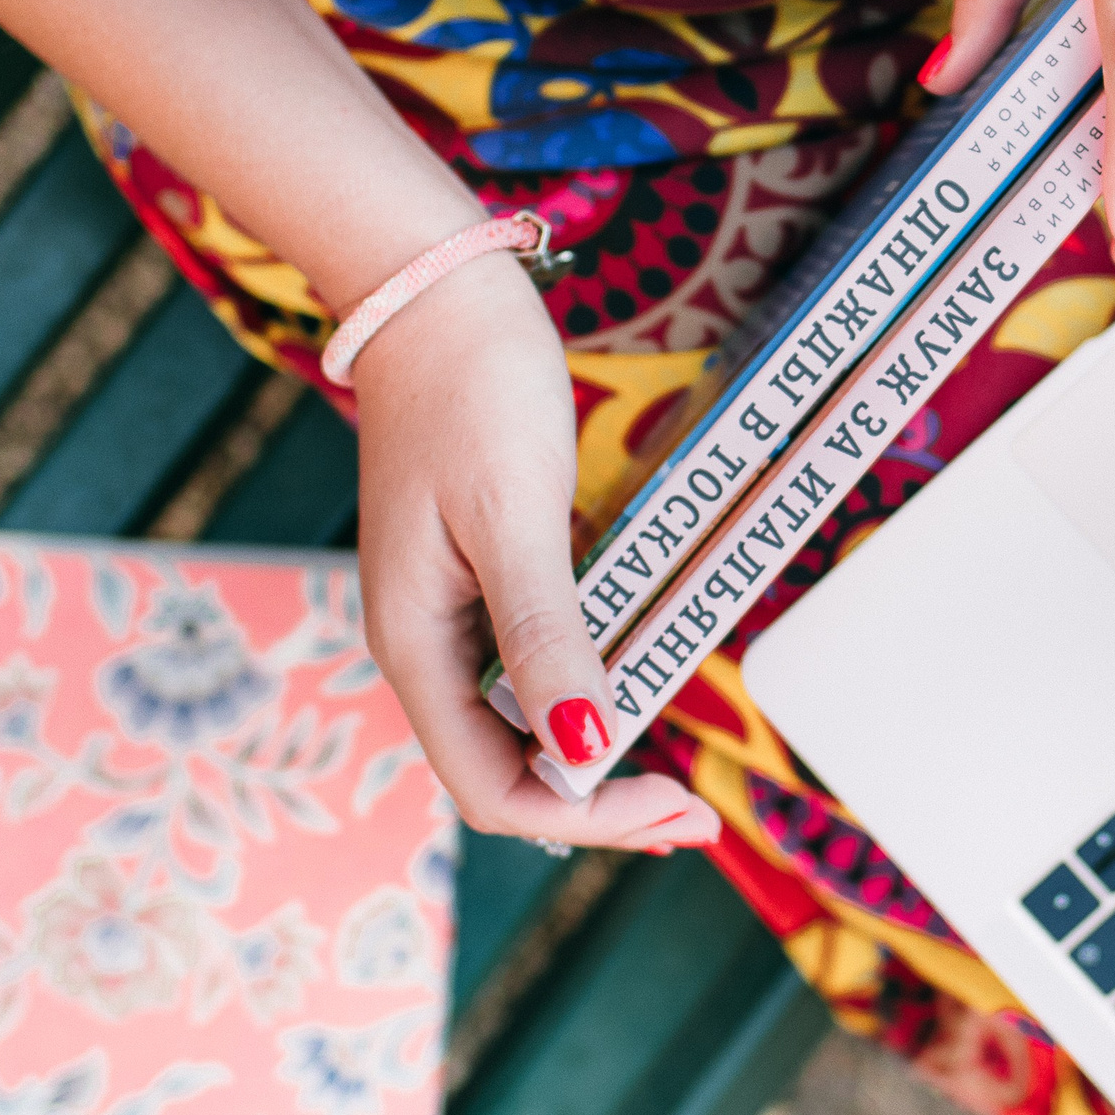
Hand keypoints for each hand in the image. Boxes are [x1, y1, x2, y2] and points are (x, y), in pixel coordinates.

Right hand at [349, 250, 721, 851]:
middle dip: (600, 806)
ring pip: (519, 729)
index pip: (494, 788)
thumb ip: (545, 637)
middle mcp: (425, 645)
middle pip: (506, 773)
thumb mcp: (513, 516)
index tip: (677, 805)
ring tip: (676, 779)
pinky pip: (529, 673)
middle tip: (698, 818)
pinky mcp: (480, 577)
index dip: (587, 814)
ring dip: (593, 764)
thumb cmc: (472, 390)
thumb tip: (586, 752)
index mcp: (415, 644)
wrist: (434, 295)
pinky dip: (586, 701)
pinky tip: (637, 693)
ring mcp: (450, 613)